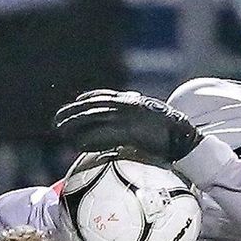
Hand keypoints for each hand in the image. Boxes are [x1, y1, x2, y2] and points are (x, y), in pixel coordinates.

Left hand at [54, 89, 202, 161]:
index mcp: (132, 101)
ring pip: (95, 118)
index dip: (88, 97)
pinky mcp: (130, 132)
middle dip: (73, 112)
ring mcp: (128, 118)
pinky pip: (105, 136)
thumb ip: (139, 116)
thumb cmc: (171, 130)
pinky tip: (80, 145)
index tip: (76, 101)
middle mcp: (127, 106)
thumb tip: (131, 125)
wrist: (183, 135)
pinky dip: (91, 140)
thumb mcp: (153, 116)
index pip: (105, 95)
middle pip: (93, 106)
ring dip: (76, 125)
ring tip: (62, 131)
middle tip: (57, 119)